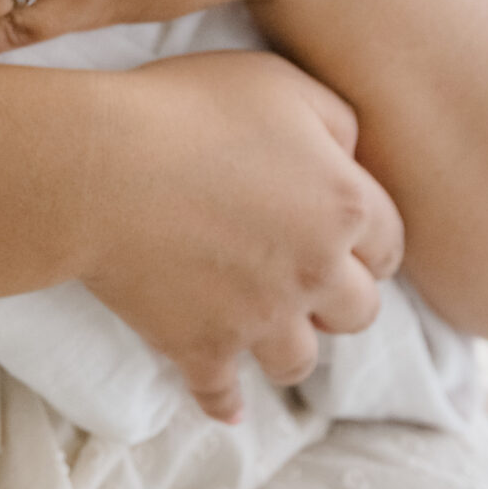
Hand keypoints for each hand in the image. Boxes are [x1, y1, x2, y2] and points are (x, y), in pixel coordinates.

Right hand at [85, 51, 404, 421]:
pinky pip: (222, 395)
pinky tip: (228, 406)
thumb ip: (336, 120)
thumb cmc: (187, 108)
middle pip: (357, 312)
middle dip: (337, 299)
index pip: (387, 243)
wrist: (100, 166)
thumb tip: (352, 158)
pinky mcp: (202, 349)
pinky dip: (225, 401)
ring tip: (266, 335)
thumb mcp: (280, 82)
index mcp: (343, 206)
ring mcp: (259, 320)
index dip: (367, 240)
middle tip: (306, 283)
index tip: (346, 240)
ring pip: (299, 361)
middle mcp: (315, 272)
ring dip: (289, 348)